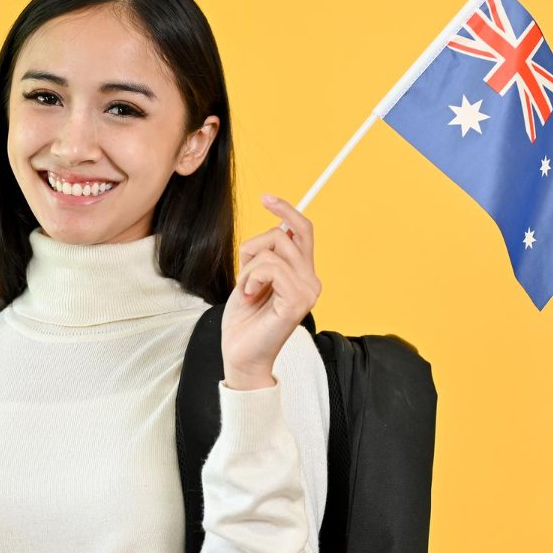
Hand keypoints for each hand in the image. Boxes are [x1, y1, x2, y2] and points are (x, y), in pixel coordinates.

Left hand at [221, 193, 320, 388]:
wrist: (240, 355)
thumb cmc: (244, 321)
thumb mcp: (252, 278)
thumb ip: (266, 255)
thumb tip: (278, 225)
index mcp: (303, 274)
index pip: (303, 230)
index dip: (286, 210)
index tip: (265, 197)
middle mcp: (312, 280)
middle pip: (284, 234)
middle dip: (254, 248)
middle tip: (245, 278)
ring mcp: (308, 291)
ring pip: (273, 248)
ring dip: (249, 268)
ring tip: (248, 292)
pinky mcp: (298, 301)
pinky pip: (270, 266)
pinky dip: (251, 278)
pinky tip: (249, 297)